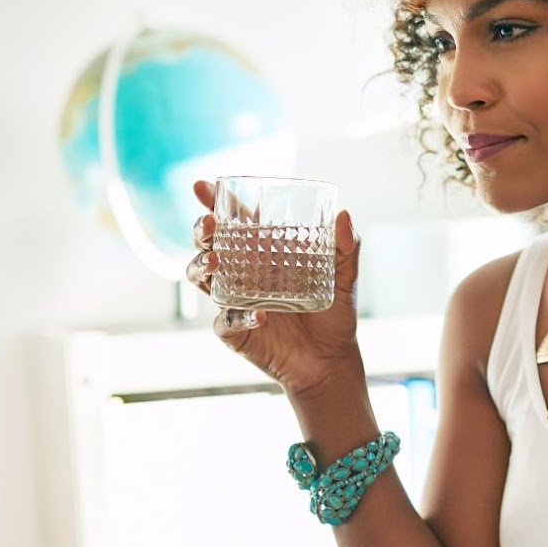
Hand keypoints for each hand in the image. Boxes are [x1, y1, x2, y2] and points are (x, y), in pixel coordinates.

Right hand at [186, 179, 363, 394]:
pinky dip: (237, 317)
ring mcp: (235, 301)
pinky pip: (225, 321)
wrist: (332, 359)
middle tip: (208, 224)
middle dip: (201, 231)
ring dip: (202, 266)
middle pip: (208, 244)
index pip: (233, 221)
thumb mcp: (345, 277)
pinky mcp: (235, 331)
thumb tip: (344, 215)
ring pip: (201, 278)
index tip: (204, 187)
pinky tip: (259, 315)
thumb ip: (346, 246)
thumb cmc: (334, 314)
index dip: (215, 202)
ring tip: (215, 262)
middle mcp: (243, 273)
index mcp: (263, 253)